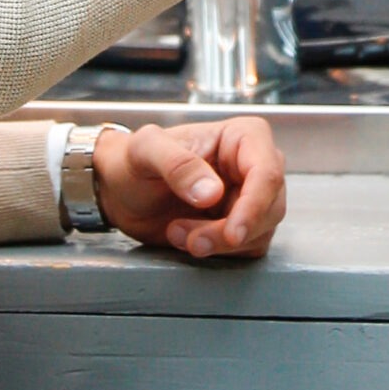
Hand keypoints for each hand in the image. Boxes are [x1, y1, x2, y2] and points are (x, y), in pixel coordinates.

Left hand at [92, 118, 286, 259]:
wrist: (119, 191)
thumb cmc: (133, 162)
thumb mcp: (145, 151)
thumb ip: (177, 164)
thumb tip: (213, 193)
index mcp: (243, 137)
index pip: (267, 173)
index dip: (255, 206)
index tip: (233, 232)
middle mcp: (254, 167)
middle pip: (269, 208)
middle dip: (228, 232)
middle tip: (190, 238)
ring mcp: (250, 198)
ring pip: (259, 233)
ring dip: (218, 244)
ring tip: (177, 232)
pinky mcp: (241, 225)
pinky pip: (246, 248)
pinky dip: (218, 252)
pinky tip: (187, 238)